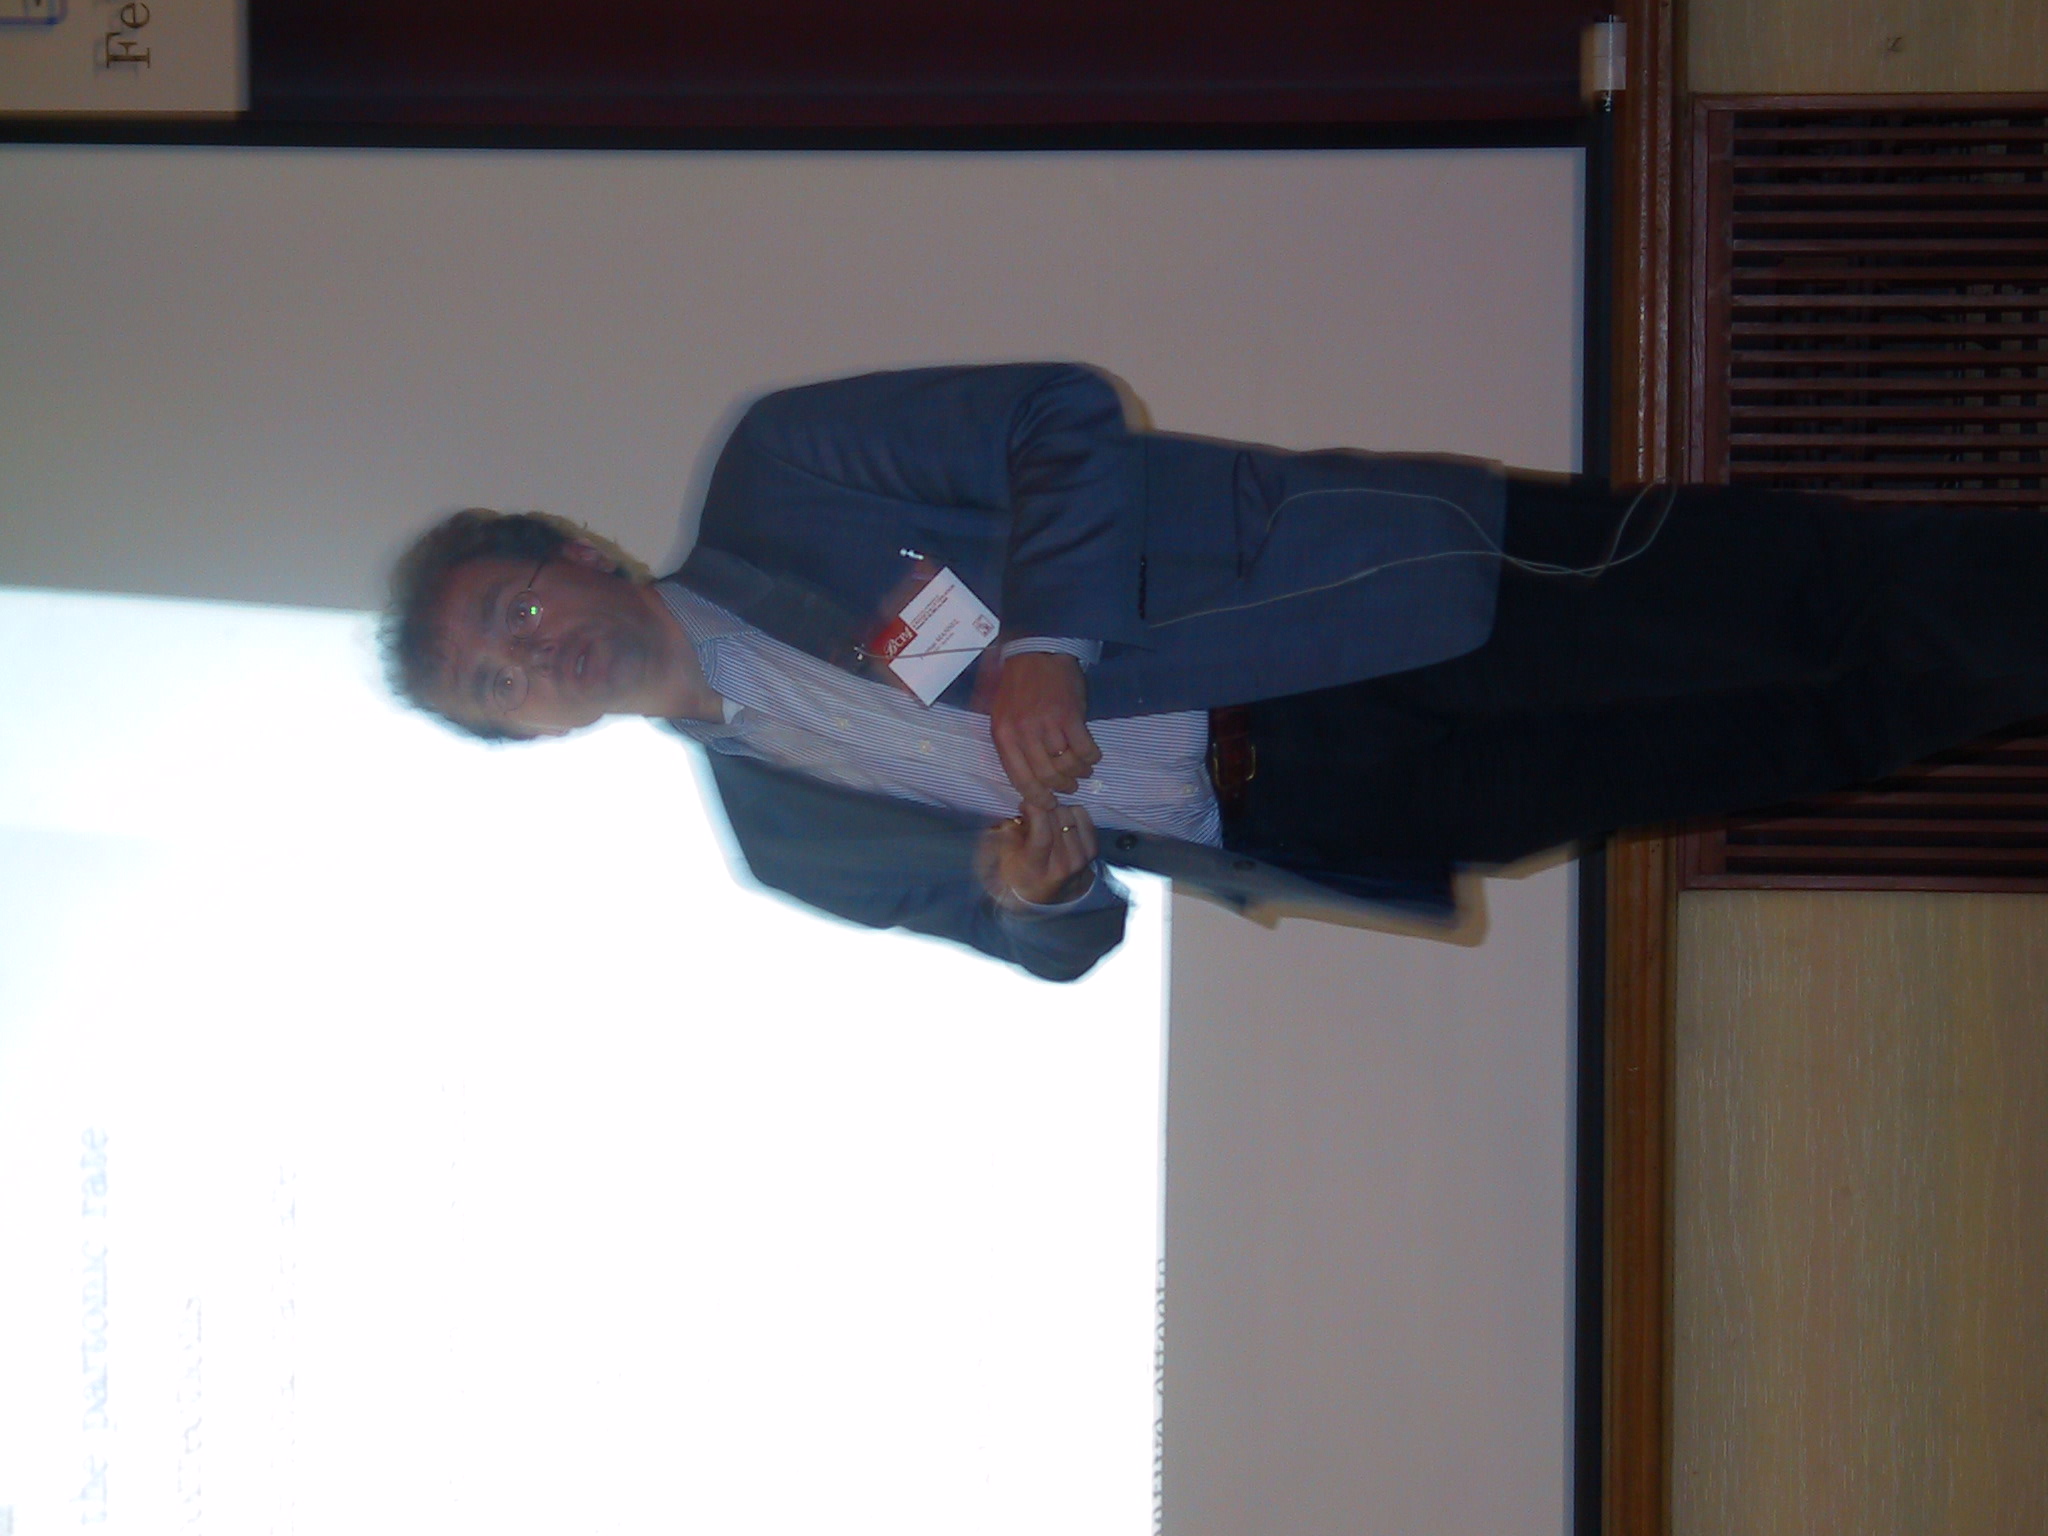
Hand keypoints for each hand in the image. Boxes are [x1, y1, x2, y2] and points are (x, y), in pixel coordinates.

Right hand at [976, 802, 1098, 908]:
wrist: (1049, 894)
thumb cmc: (1020, 873)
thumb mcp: (1005, 857)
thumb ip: (1007, 834)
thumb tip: (1020, 809)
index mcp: (1036, 869)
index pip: (1042, 835)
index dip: (1035, 812)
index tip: (1025, 803)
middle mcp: (1061, 866)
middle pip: (1057, 820)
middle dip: (1043, 808)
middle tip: (1034, 811)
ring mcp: (1080, 860)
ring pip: (1071, 815)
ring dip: (1057, 810)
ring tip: (1047, 819)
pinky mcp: (1092, 852)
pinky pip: (1084, 818)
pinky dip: (1073, 814)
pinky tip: (1062, 822)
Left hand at [988, 651, 1101, 809]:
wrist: (1037, 652)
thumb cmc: (1017, 686)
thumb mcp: (1000, 715)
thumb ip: (1009, 746)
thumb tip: (1024, 780)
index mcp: (1004, 735)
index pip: (1020, 779)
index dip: (1037, 797)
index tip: (1048, 803)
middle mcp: (1024, 733)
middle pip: (1047, 776)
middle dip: (1061, 787)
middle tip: (1069, 787)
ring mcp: (1048, 725)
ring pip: (1067, 765)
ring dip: (1078, 773)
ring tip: (1082, 771)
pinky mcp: (1070, 717)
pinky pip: (1085, 750)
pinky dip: (1091, 757)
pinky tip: (1091, 755)